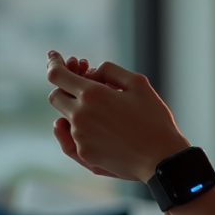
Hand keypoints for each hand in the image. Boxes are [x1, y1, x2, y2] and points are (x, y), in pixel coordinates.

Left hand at [46, 50, 189, 181]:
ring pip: (65, 117)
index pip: (57, 75)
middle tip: (83, 82)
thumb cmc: (154, 118)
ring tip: (101, 107)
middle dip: (65, 87)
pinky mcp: (84, 155)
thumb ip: (109, 70)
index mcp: (92, 95)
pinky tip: (87, 124)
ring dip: (77, 108)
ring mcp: (80, 138)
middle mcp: (80, 116)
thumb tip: (89, 73)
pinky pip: (70, 139)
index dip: (54, 63)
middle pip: (55, 97)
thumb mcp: (138, 83)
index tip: (54, 56)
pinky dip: (76, 128)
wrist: (161, 158)